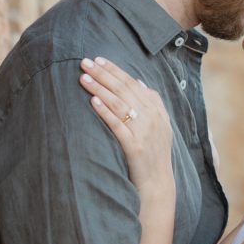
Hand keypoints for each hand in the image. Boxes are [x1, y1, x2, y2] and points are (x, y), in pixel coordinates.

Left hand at [79, 57, 173, 199]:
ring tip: (84, 78)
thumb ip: (153, 103)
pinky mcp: (134, 147)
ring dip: (100, 89)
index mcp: (156, 110)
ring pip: (119, 104)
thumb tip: (139, 82)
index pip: (132, 83)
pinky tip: (93, 102)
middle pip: (124, 90)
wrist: (157, 183)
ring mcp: (144, 132)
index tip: (98, 59)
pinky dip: (105, 112)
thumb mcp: (160, 125)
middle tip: (85, 62)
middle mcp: (151, 118)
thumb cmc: (154, 153)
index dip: (115, 70)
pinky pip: (117, 125)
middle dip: (103, 74)